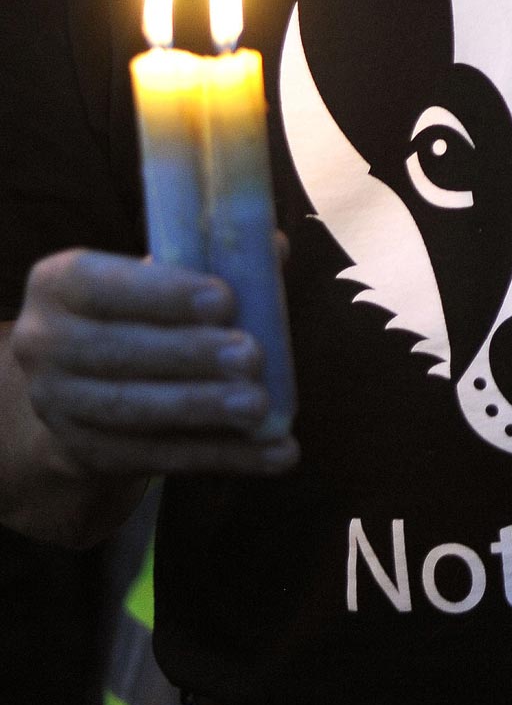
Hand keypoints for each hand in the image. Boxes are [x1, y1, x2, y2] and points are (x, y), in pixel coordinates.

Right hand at [8, 248, 297, 478]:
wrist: (87, 386)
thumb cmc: (142, 314)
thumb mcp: (163, 280)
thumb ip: (215, 260)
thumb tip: (274, 248)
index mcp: (60, 285)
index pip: (104, 285)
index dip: (164, 294)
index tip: (225, 300)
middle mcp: (43, 343)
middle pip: (118, 352)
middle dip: (190, 355)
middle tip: (251, 356)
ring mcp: (57, 404)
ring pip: (132, 410)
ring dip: (202, 409)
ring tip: (259, 406)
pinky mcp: (86, 452)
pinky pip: (156, 457)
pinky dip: (220, 455)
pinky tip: (276, 451)